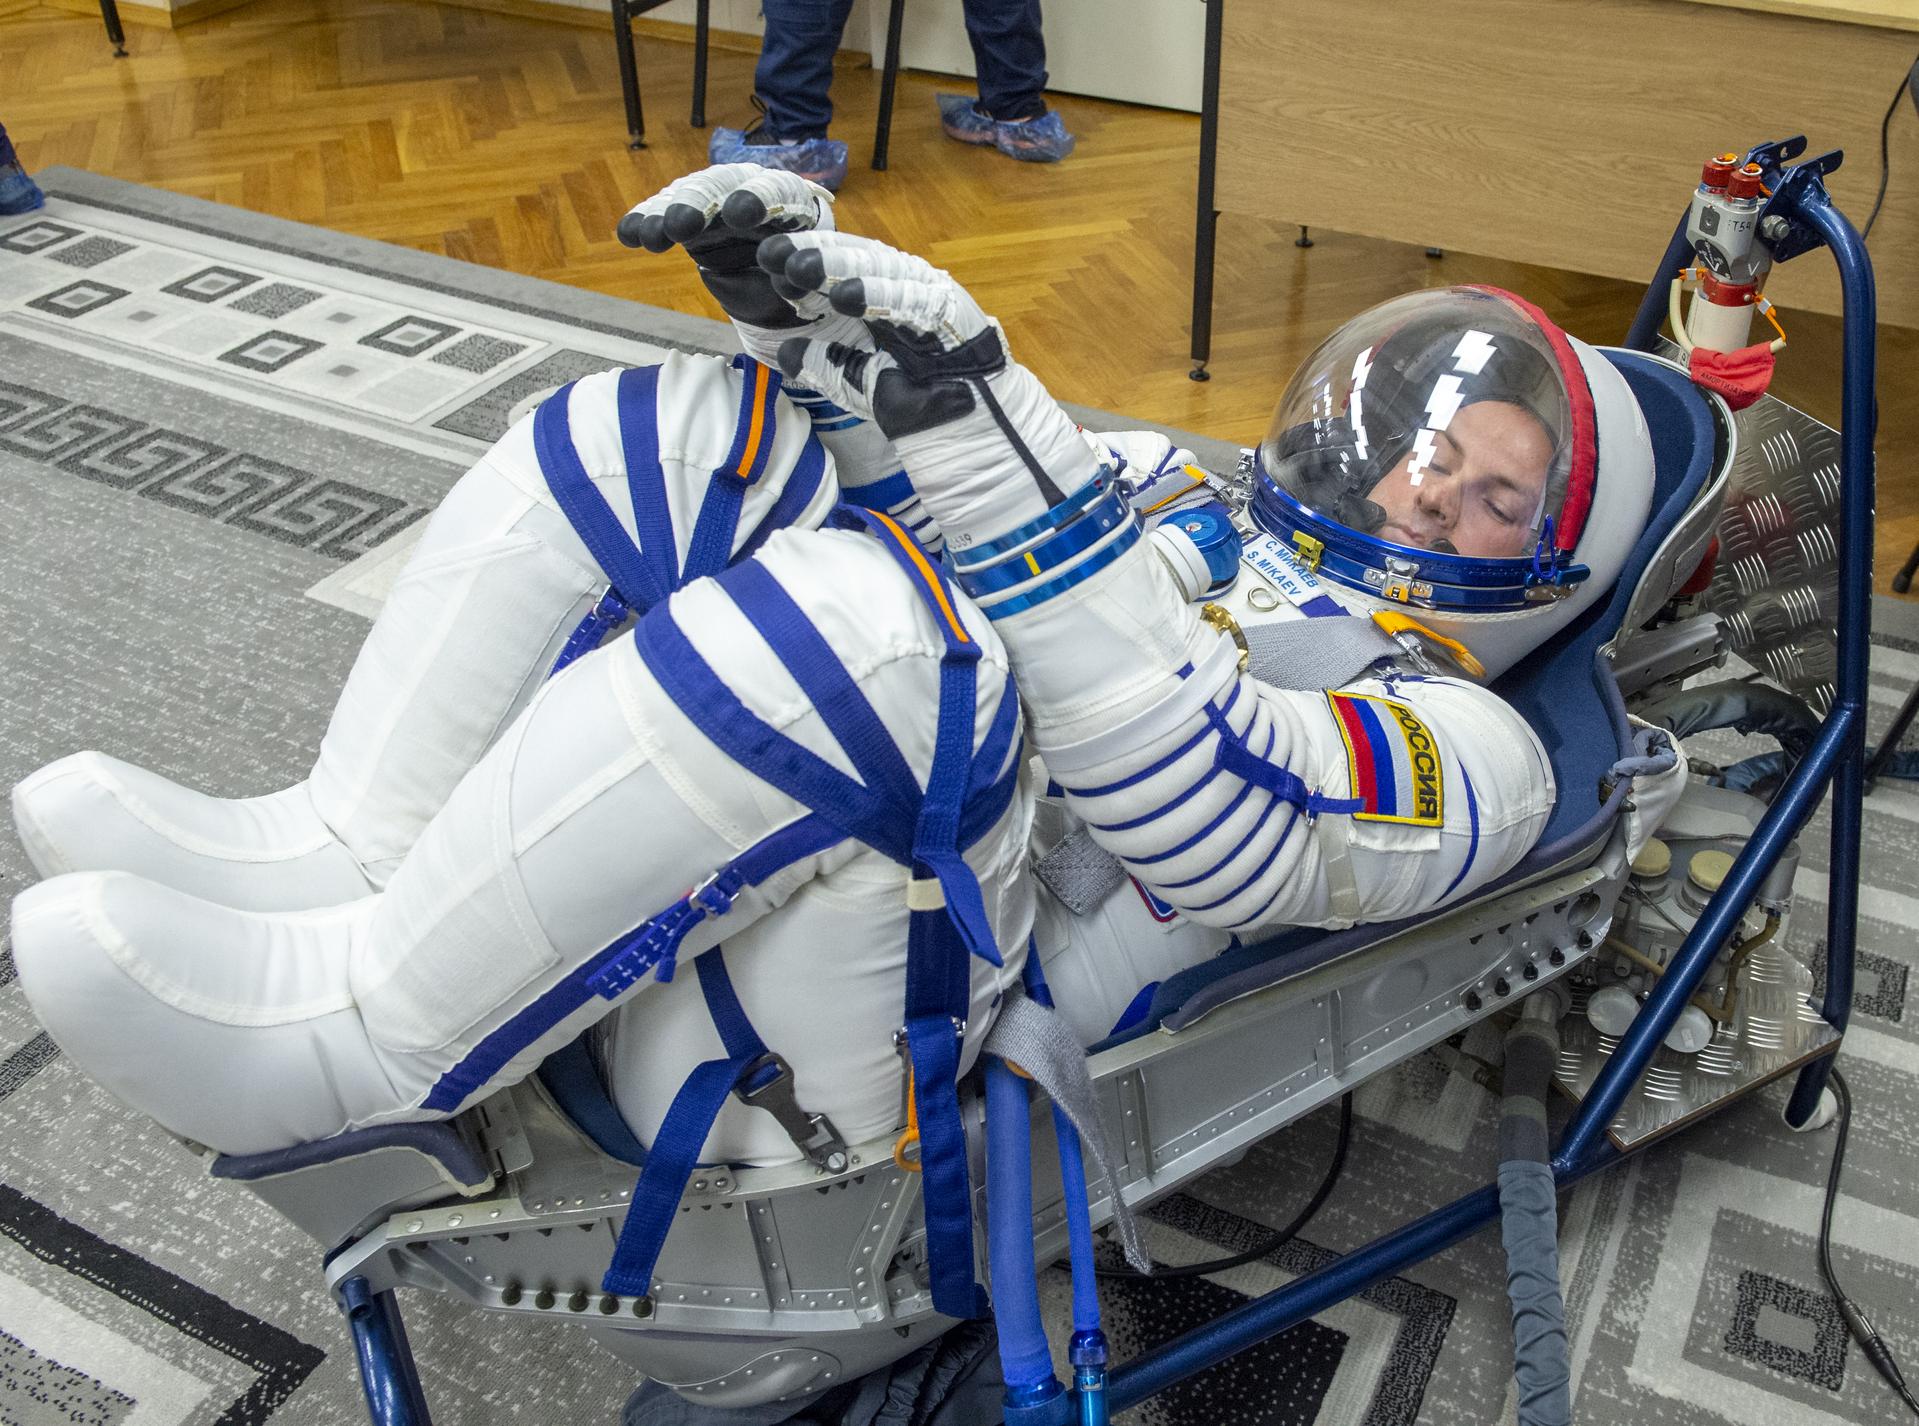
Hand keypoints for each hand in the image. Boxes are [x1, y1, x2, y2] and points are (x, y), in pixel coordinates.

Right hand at [618, 166, 873, 368]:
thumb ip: (807, 285)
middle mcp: (760, 193)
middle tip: (683, 223)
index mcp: (799, 206)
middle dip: (705, 201)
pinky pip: (668, 214)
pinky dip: (648, 220)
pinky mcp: (697, 220)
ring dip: (668, 211)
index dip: (761, 201)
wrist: (787, 296)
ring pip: (694, 196)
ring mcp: (723, 203)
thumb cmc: (810, 291)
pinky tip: (627, 233)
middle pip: (729, 184)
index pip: (782, 194)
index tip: (741, 215)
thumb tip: (788, 282)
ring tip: (649, 236)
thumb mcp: (820, 293)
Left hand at [756, 231, 1099, 545]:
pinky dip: (882, 296)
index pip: (840, 272)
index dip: (805, 265)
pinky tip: (849, 294)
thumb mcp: (861, 386)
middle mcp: (907, 291)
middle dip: (815, 255)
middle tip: (772, 251)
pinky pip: (915, 302)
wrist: (973, 432)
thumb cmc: (923, 406)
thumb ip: (827, 368)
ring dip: (840, 267)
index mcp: (885, 301)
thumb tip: (783, 355)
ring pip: (882, 273)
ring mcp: (932, 299)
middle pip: (857, 262)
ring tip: (800, 266)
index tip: (767, 263)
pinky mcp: (954, 315)